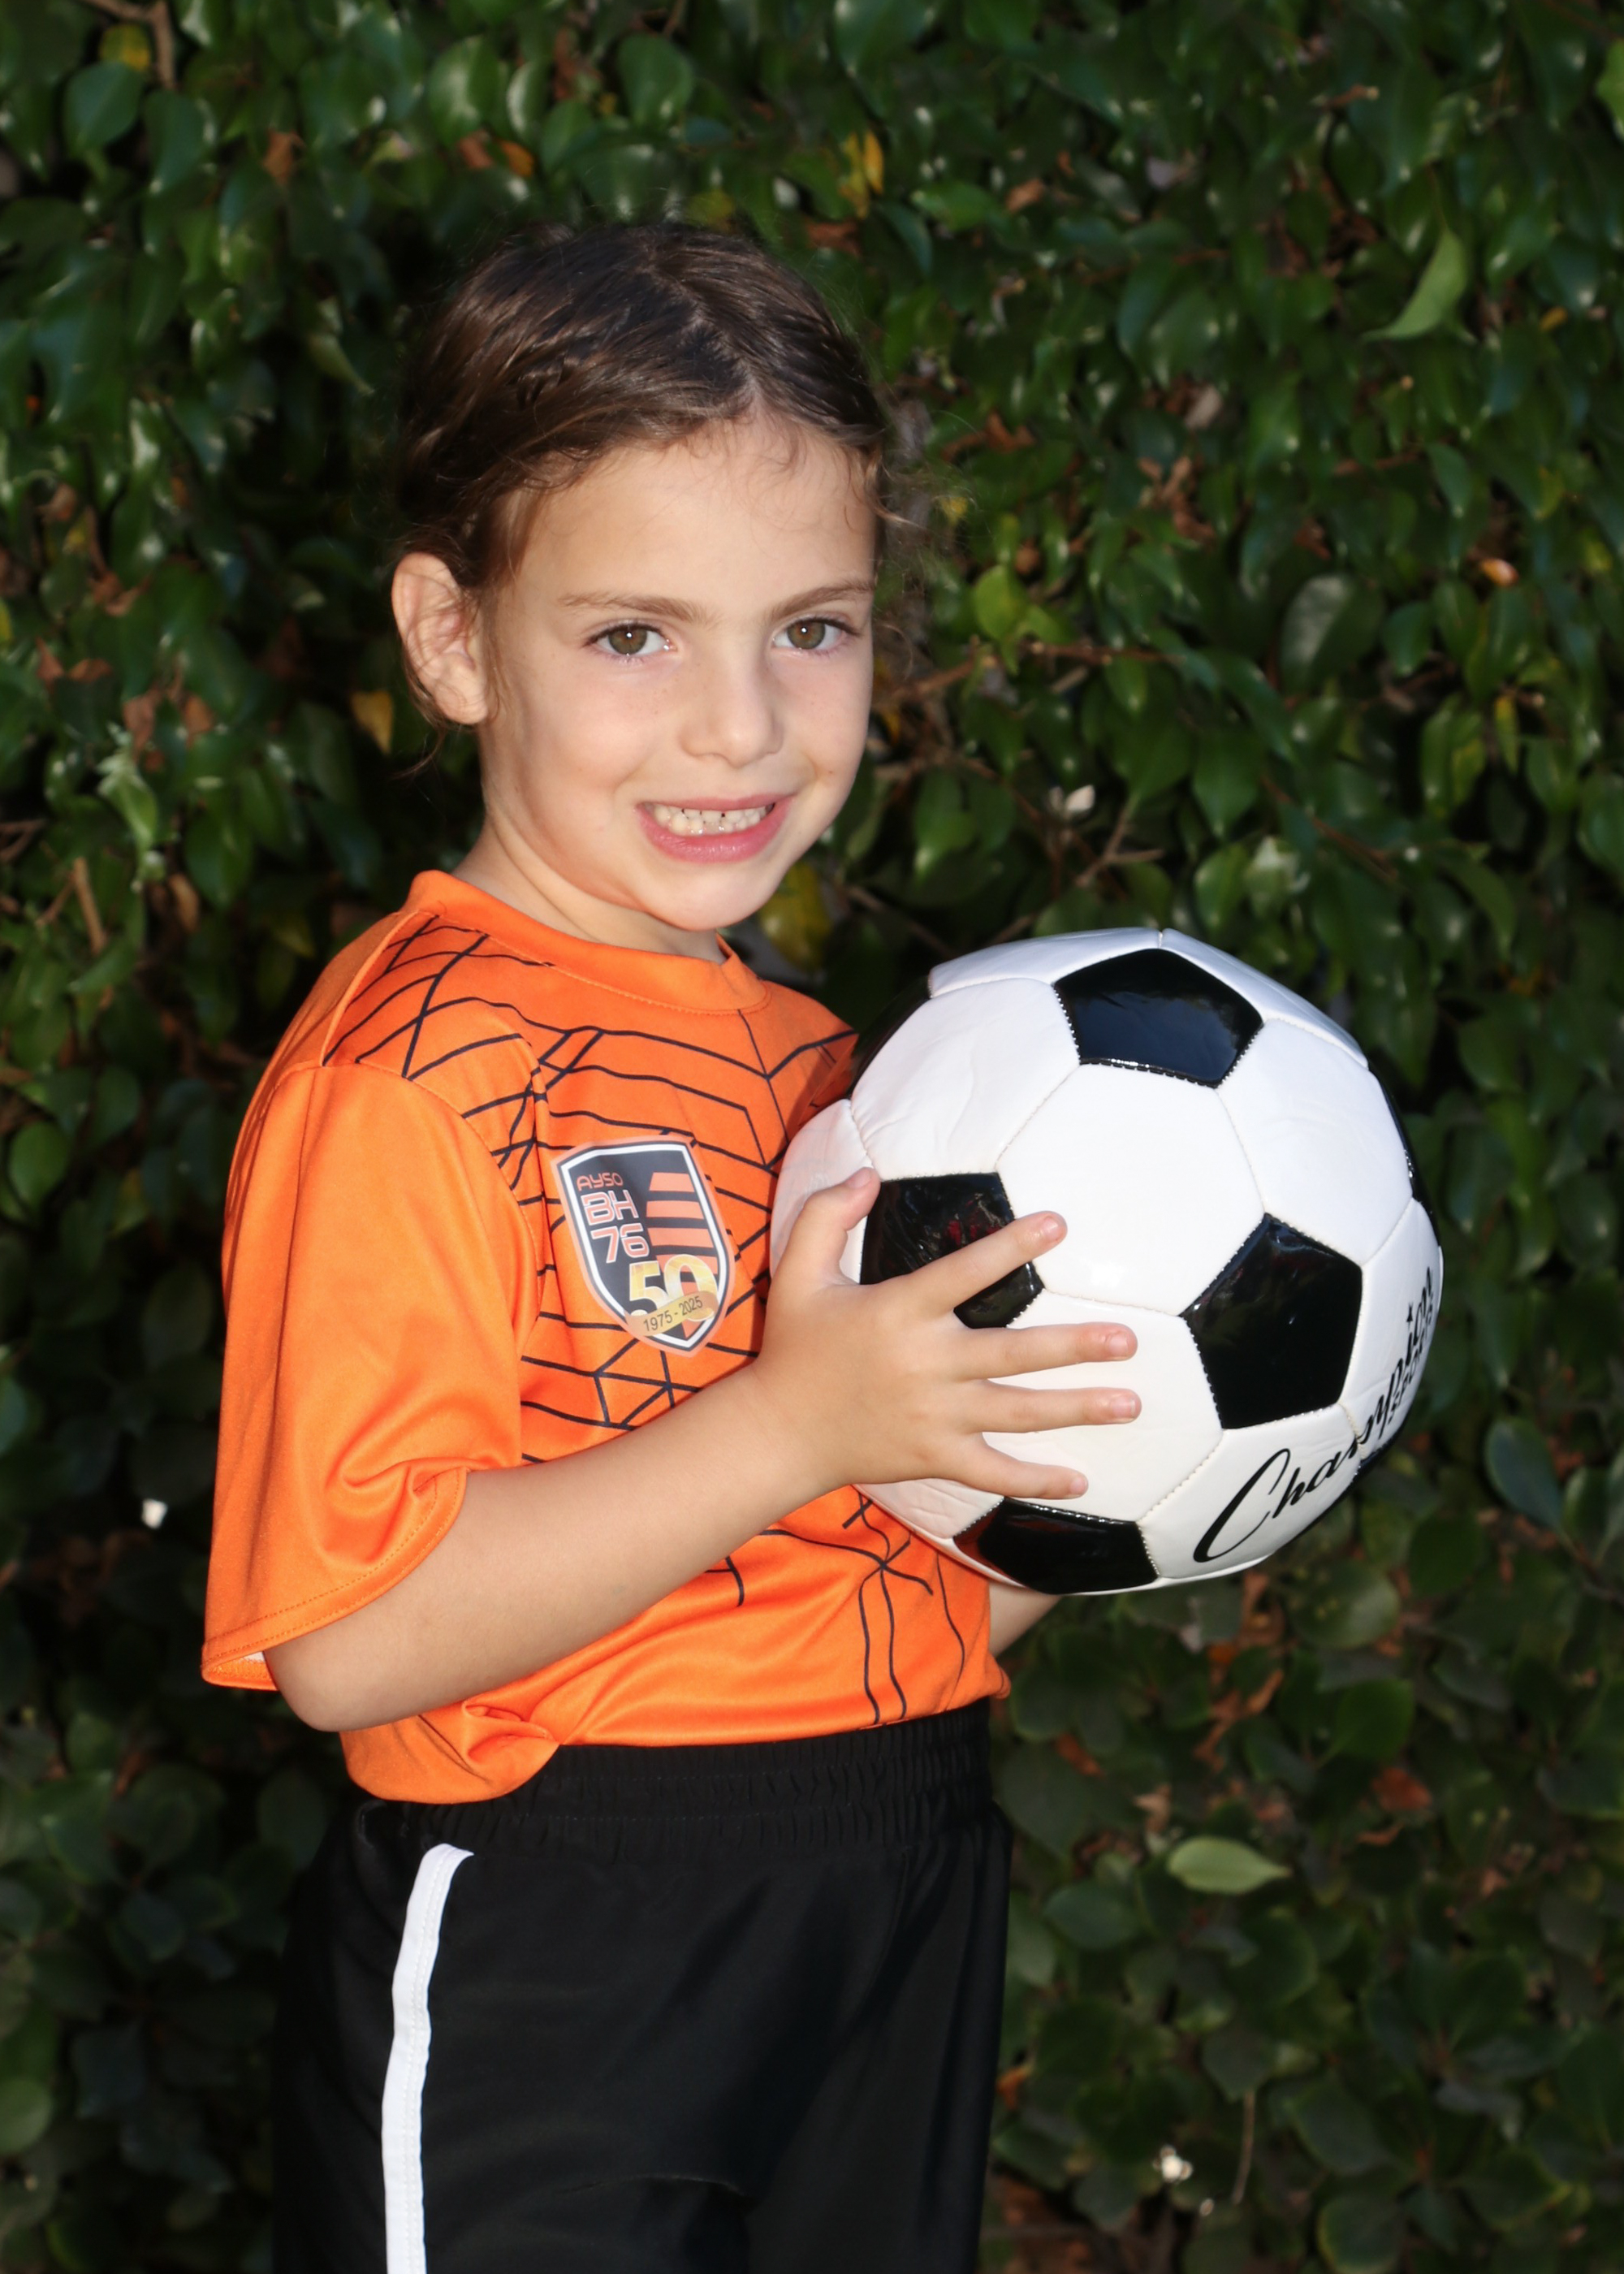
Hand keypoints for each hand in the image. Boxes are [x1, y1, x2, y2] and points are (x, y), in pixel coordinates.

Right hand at [746, 1168, 1138, 1504]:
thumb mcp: (798, 1271)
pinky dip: (1036, 1481)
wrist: (777, 1432)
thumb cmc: (796, 1347)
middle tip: (1129, 1338)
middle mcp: (924, 1364)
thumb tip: (869, 1175)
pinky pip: (993, 1473)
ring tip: (1131, 1402)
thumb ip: (827, 1214)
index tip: (1059, 1225)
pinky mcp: (934, 1457)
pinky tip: (1081, 1479)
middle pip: (1011, 1353)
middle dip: (1074, 1347)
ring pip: (1017, 1412)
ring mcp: (934, 1416)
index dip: (1012, 1247)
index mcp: (898, 1312)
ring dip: (1077, 1409)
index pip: (965, 1273)